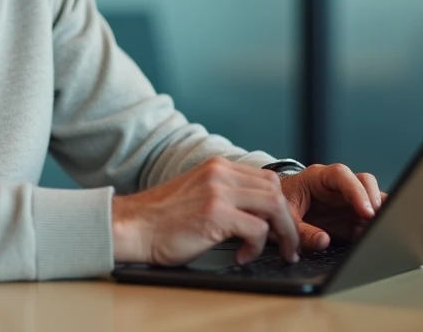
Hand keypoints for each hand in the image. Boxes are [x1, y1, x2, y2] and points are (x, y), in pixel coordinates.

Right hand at [112, 157, 300, 266]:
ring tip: (279, 251)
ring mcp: (219, 191)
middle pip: (276, 190)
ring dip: (284, 233)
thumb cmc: (161, 220)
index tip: (283, 226)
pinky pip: (257, 229)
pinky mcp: (216, 213)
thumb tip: (257, 214)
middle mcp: (221, 173)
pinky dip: (258, 247)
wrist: (132, 227)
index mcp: (217, 166)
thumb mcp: (198, 194)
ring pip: (274, 206)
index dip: (281, 204)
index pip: (267, 178)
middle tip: (290, 244)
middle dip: (289, 220)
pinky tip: (242, 256)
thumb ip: (226, 195)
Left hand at [278, 164, 385, 250]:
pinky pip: (368, 218)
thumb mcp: (286, 220)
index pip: (341, 175)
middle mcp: (336, 186)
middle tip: (377, 220)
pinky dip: (375, 225)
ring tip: (383, 229)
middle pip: (363, 182)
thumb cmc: (280, 206)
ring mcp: (346, 200)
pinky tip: (377, 236)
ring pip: (371, 198)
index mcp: (317, 178)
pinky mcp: (350, 216)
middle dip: (374, 200)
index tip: (366, 210)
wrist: (274, 209)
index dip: (356, 190)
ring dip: (379, 212)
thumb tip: (323, 241)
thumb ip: (302, 232)